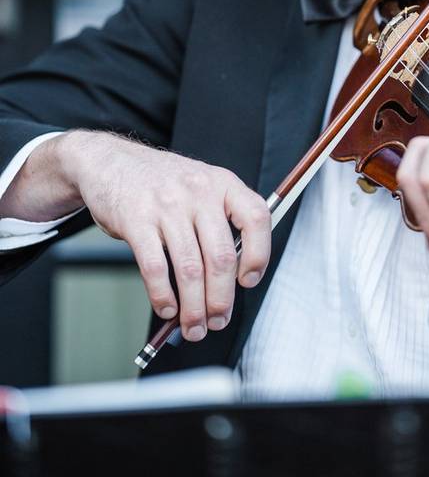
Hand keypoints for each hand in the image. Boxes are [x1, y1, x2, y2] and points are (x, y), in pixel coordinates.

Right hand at [21, 131, 270, 340]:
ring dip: (194, 306)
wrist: (110, 161)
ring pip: (190, 268)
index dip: (259, 254)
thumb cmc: (163, 183)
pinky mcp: (135, 220)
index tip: (249, 281)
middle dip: (221, 298)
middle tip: (218, 320)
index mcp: (224, 184)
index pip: (256, 218)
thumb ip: (222, 222)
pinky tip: (167, 308)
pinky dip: (163, 295)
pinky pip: (155, 267)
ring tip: (194, 326)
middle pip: (221, 256)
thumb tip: (233, 278)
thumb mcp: (202, 187)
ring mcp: (167, 205)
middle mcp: (199, 192)